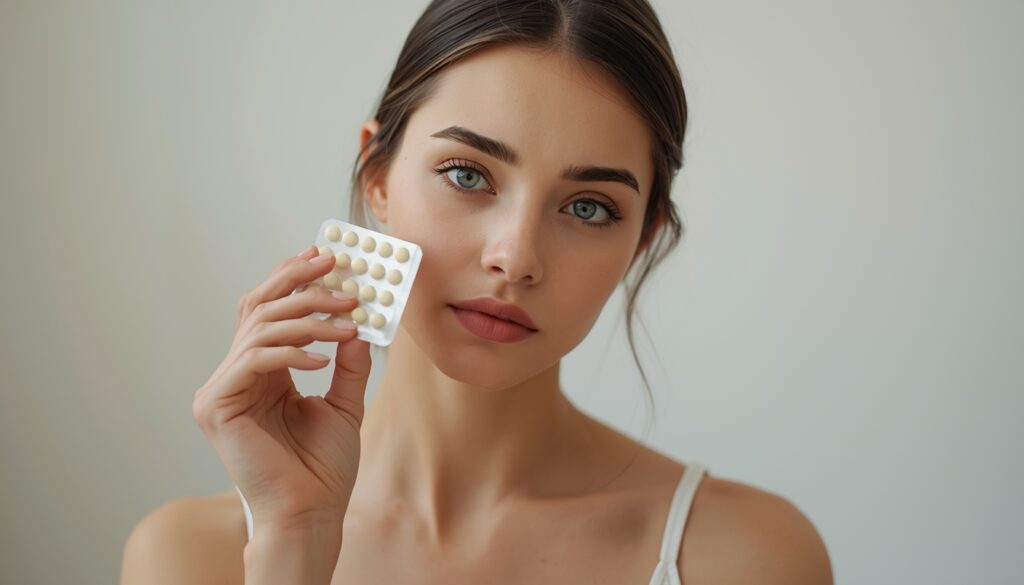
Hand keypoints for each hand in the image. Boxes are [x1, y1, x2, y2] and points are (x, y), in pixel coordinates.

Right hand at [192, 245, 370, 533]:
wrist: (312, 511)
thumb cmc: (323, 466)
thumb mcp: (346, 402)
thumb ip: (348, 361)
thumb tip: (355, 321)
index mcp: (260, 373)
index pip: (269, 312)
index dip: (292, 280)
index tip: (325, 256)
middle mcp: (235, 376)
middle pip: (259, 308)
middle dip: (302, 286)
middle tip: (340, 273)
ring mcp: (221, 390)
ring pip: (260, 328)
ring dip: (309, 318)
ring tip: (348, 321)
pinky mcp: (216, 406)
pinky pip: (253, 359)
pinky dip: (290, 352)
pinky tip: (321, 359)